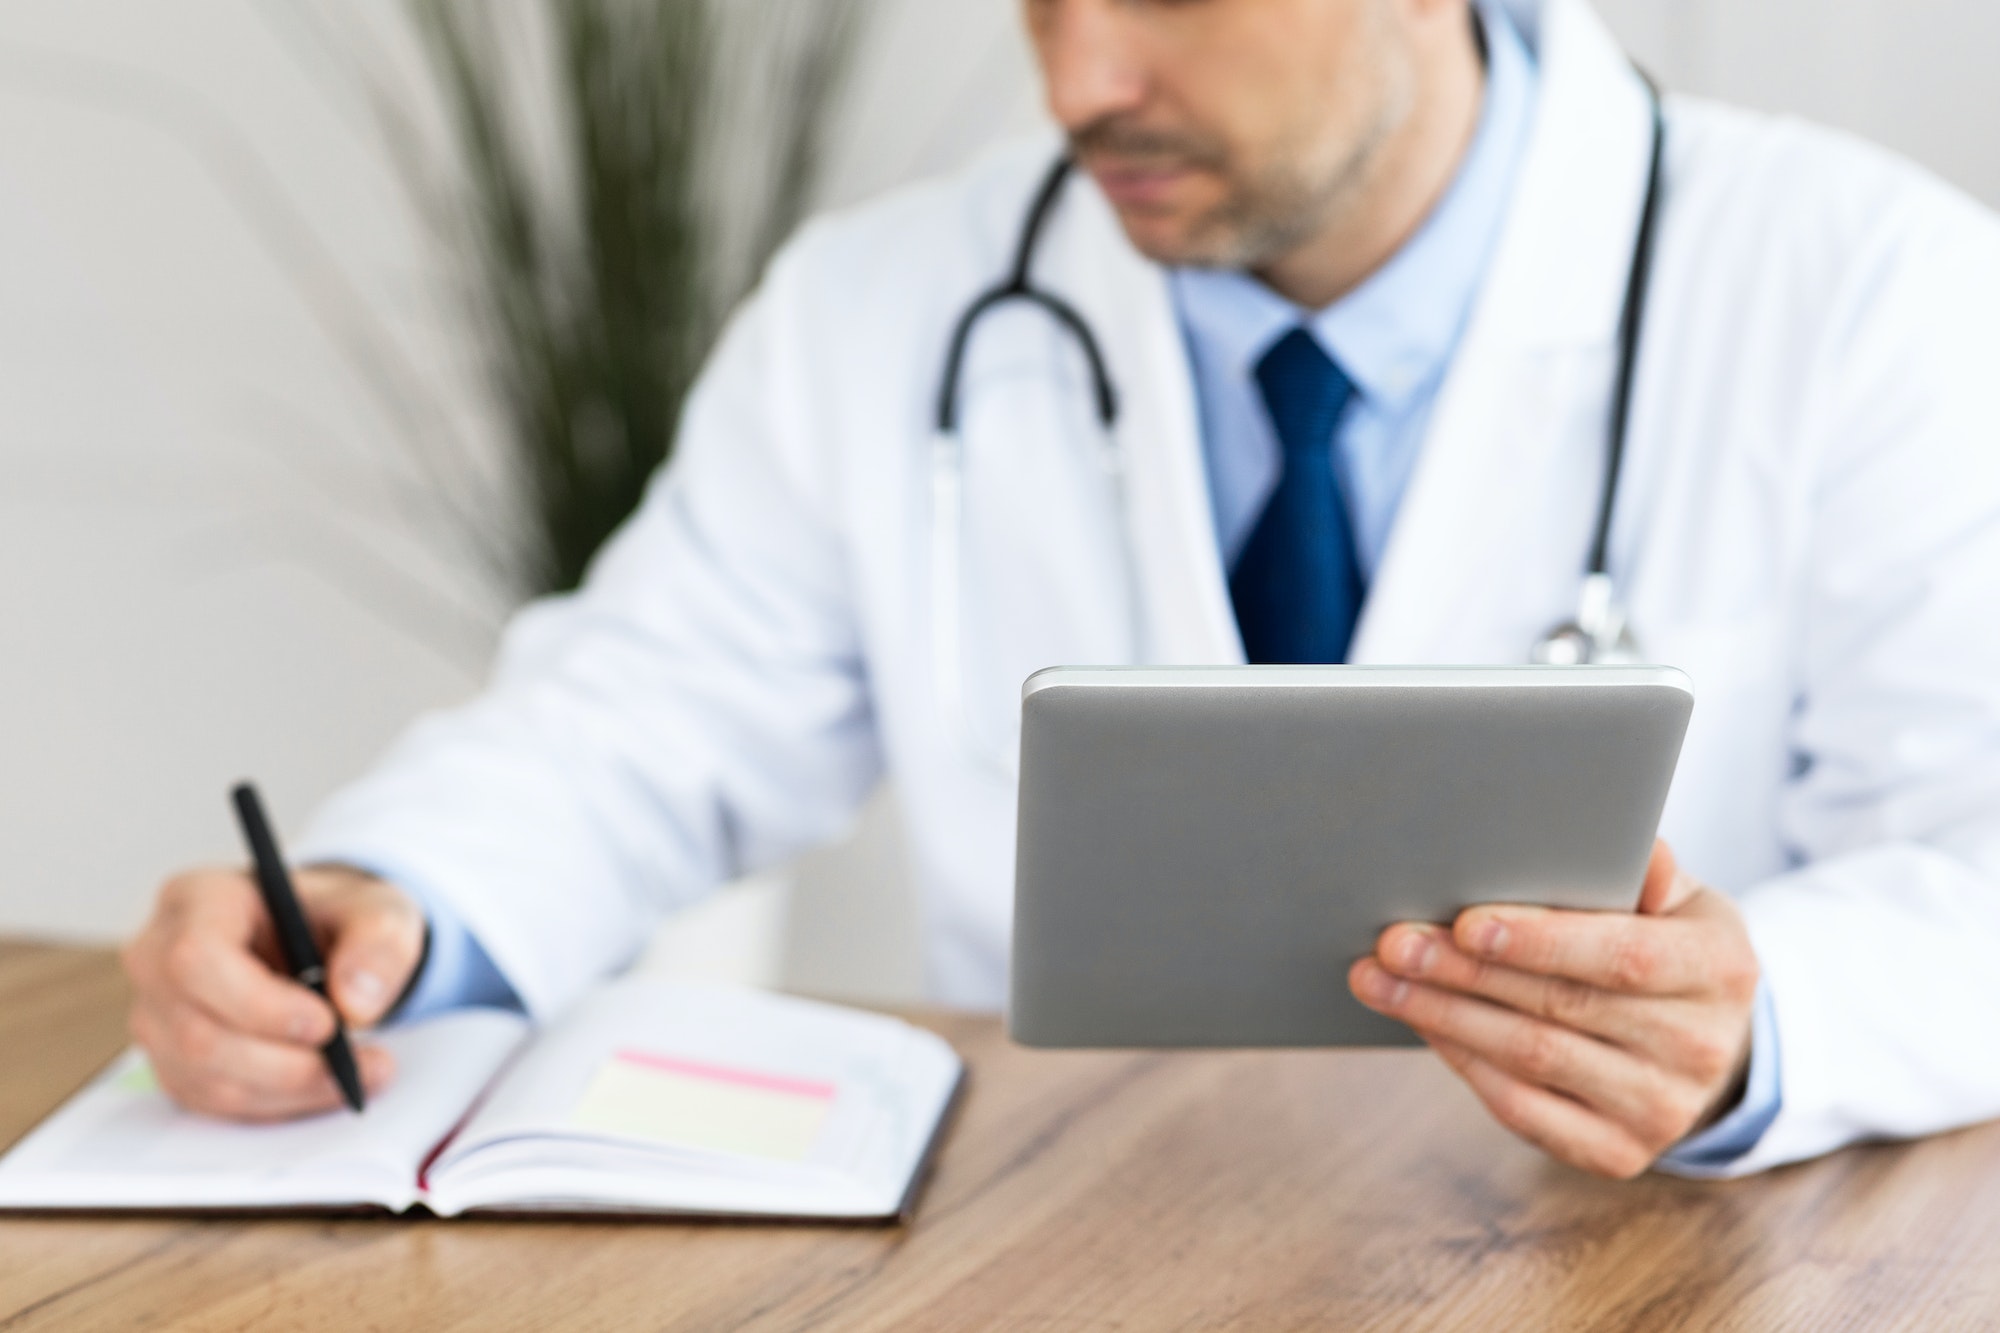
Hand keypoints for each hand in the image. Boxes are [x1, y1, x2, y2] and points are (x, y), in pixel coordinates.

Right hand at [122, 865, 424, 1120]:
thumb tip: (355, 1004)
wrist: (322, 944)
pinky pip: (212, 1101)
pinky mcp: (171, 1061)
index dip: (259, 1004)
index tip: (327, 1023)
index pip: (197, 958)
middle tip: (359, 1063)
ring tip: (360, 1076)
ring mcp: (157, 1015)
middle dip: (285, 1063)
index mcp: (198, 899)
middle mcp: (158, 957)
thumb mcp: (378, 911)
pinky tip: (325, 1086)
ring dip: (289, 1090)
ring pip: (204, 1077)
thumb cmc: (338, 919)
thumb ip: (379, 943)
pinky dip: (277, 1104)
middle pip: (197, 1032)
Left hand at [1348, 841, 1758, 1178]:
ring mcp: (1660, 1110)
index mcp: (1720, 969)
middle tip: (1393, 943)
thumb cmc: (1668, 945)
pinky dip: (1462, 1062)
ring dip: (1444, 1015)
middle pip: (1560, 1006)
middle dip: (1464, 972)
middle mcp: (1699, 1048)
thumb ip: (1644, 869)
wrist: (1703, 1044)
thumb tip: (1616, 836)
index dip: (1540, 941)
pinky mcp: (1618, 1154)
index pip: (1622, 956)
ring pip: (1531, 1058)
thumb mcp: (1679, 900)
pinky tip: (1421, 1023)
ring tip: (1381, 979)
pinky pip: (1522, 1109)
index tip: (1464, 922)